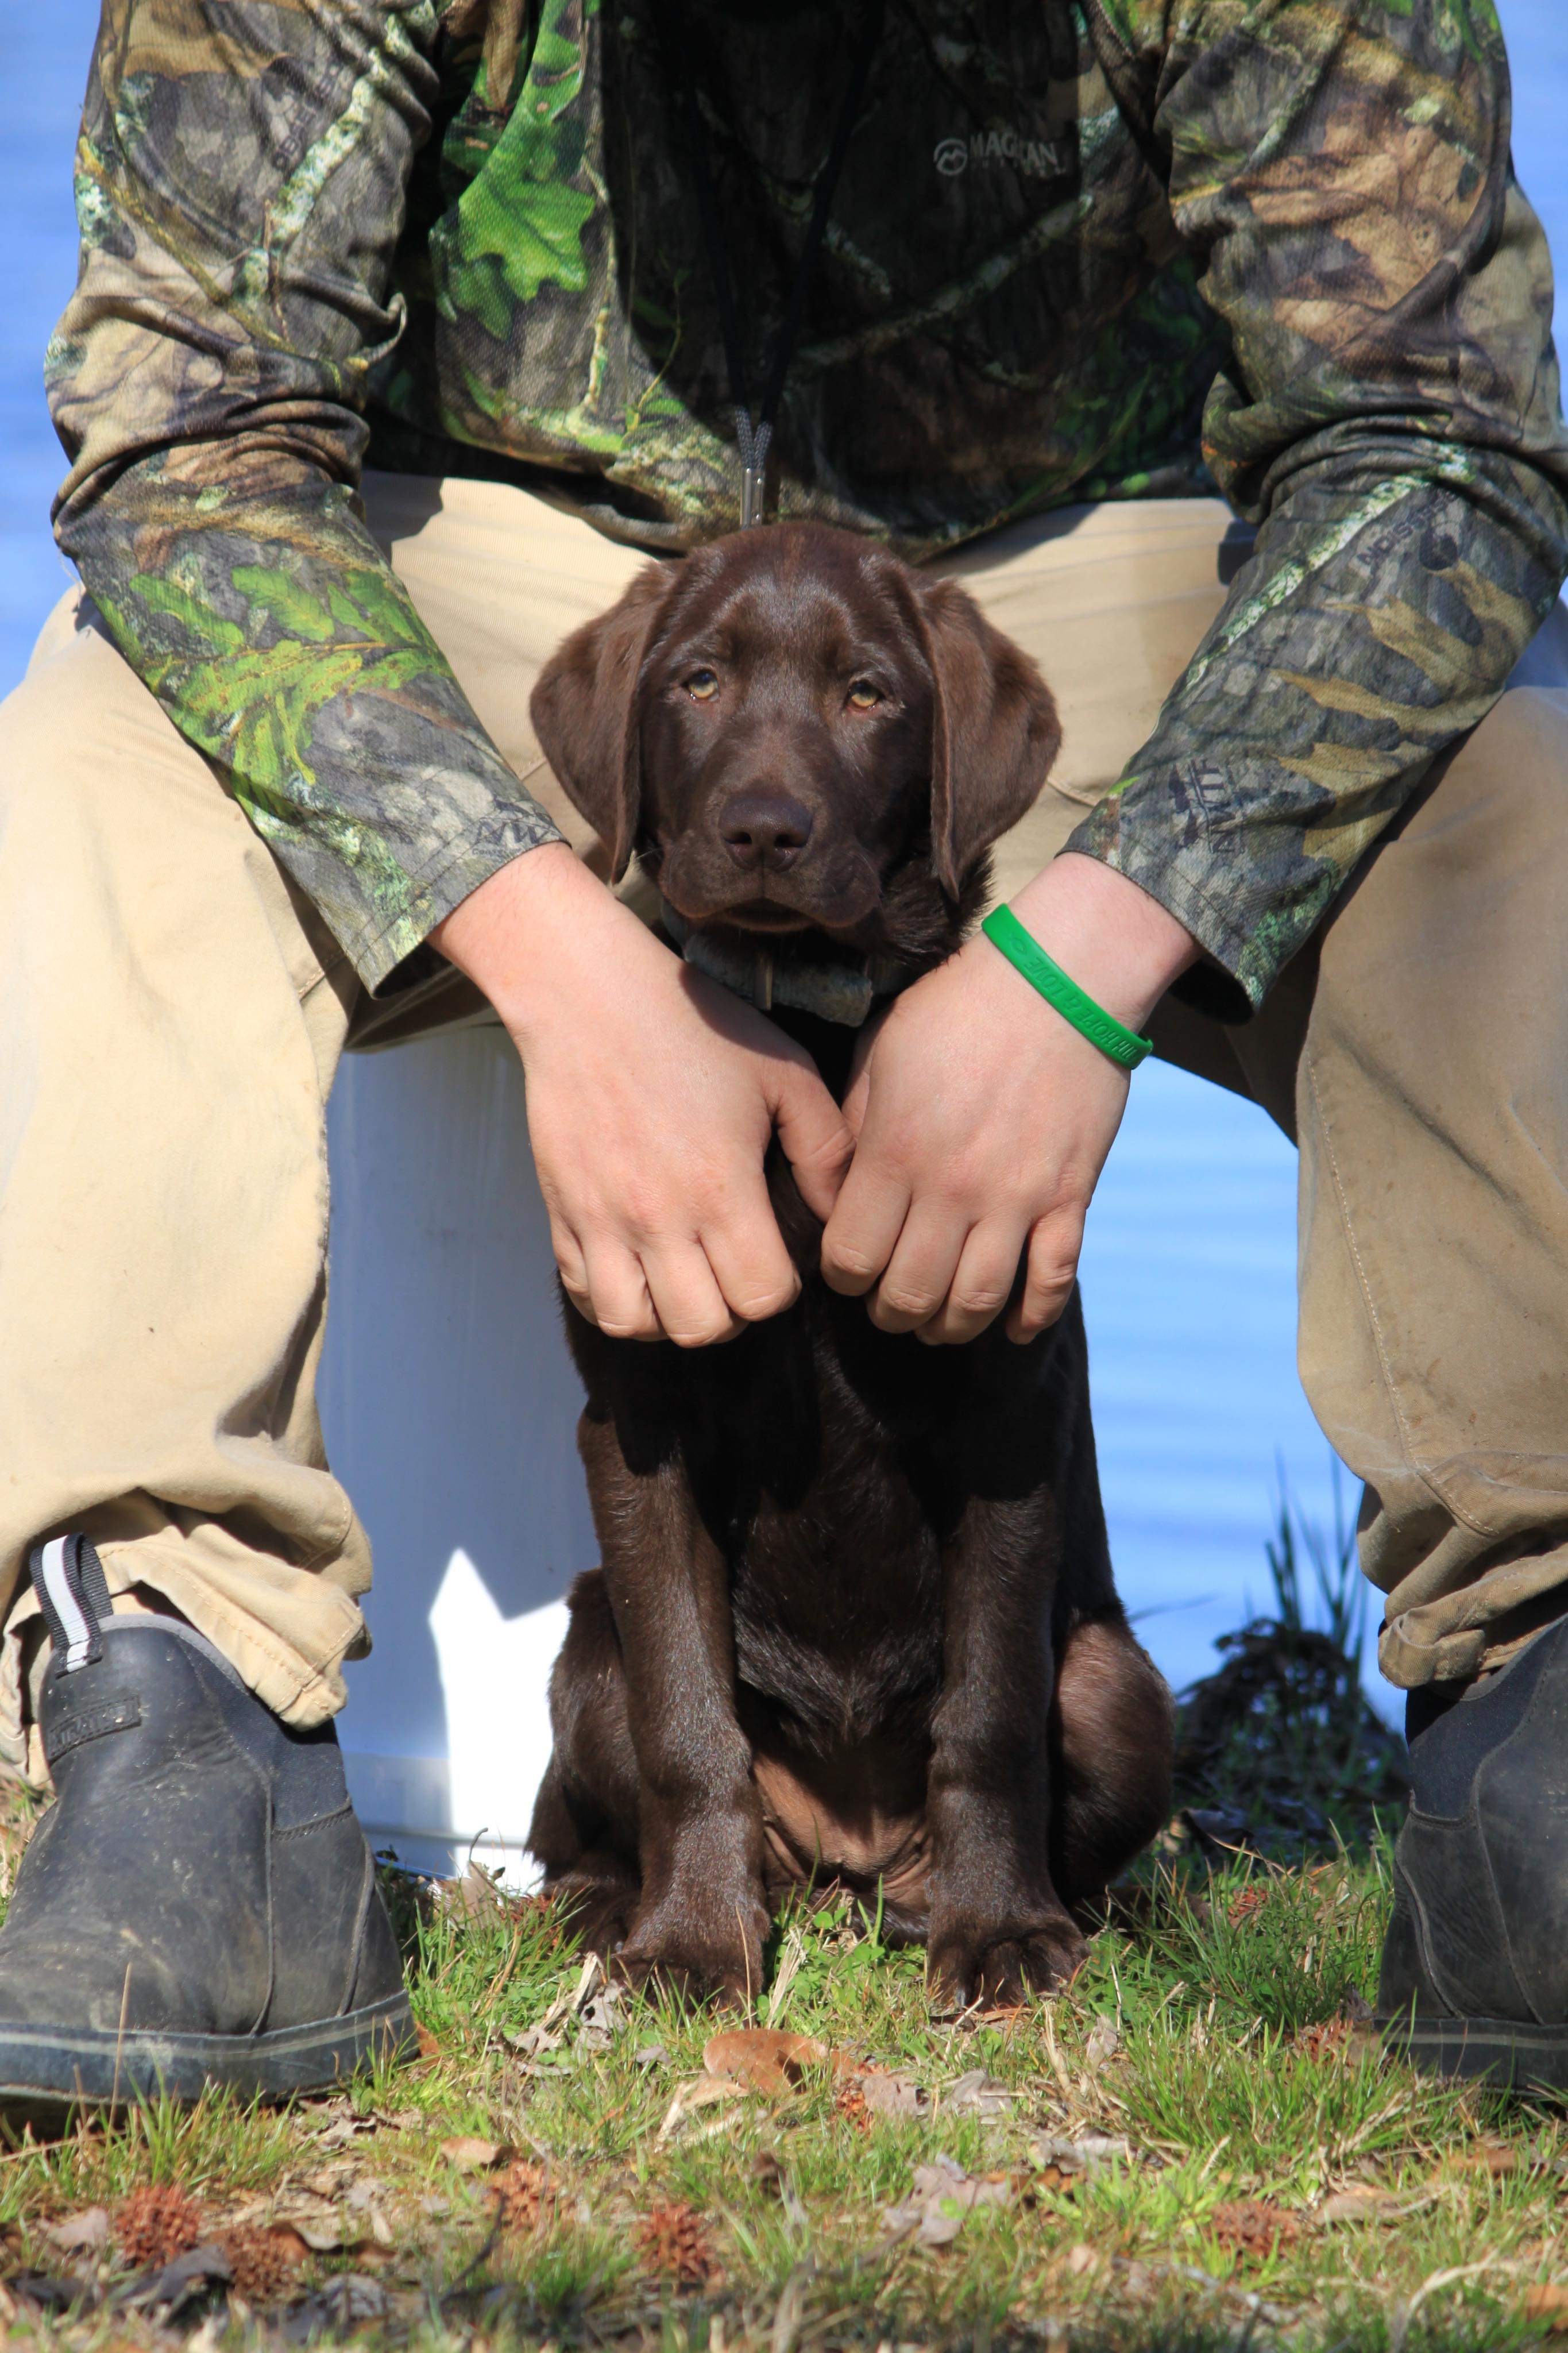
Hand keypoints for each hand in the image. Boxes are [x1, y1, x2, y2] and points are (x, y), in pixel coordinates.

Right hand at [432, 845, 852, 1344]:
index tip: (776, 1258)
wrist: (590, 996)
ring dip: (668, 1315)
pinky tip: (639, 1267)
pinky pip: (585, 1293)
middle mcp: (658, 1216)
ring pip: (633, 1323)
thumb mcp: (785, 1073)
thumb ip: (826, 1149)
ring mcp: (602, 1220)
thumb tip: (836, 1215)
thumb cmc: (697, 1027)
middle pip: (701, 1326)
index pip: (760, 1297)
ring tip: (685, 1279)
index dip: (779, 1290)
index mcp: (721, 1188)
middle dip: (730, 1313)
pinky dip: (615, 1298)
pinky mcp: (562, 1212)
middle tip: (733, 1272)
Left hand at [820, 854, 1198, 1342]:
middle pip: (910, 1294)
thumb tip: (837, 1183)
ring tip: (938, 1324)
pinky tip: (1014, 1328)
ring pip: (976, 1301)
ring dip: (951, 1327)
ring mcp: (1016, 1199)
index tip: (846, 1269)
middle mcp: (952, 1189)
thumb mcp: (880, 1053)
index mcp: (895, 1153)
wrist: (1059, 978)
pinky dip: (1032, 1316)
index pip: (851, 1257)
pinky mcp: (1069, 1197)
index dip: (841, 1277)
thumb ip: (853, 1124)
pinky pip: (1052, 1281)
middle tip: (887, 1306)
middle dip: (889, 1313)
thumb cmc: (958, 1008)